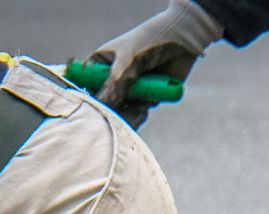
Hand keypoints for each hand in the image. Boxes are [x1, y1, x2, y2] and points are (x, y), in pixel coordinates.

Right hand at [87, 0, 223, 125]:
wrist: (182, 42)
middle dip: (111, 110)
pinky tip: (147, 105)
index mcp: (101, 63)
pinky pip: (137, 113)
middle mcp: (113, 77)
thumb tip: (103, 105)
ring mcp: (129, 88)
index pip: (86, 83)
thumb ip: (115, 84)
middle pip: (103, 102)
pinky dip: (140, 114)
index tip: (94, 108)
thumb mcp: (128, 61)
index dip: (88, 96)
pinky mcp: (146, 97)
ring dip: (127, 114)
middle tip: (117, 116)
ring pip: (120, 110)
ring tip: (138, 108)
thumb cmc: (149, 42)